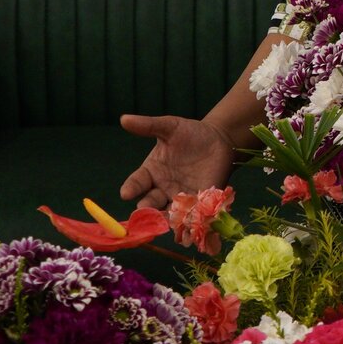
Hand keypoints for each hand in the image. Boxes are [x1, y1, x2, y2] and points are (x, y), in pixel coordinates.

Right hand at [117, 114, 237, 210]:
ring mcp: (180, 199)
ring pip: (169, 214)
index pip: (136, 183)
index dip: (131, 189)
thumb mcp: (169, 126)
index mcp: (151, 172)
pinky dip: (190, 221)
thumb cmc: (190, 133)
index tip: (125, 193)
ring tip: (167, 220)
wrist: (218, 140)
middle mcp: (162, 189)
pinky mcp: (200, 204)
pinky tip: (190, 225)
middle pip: (150, 203)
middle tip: (144, 211)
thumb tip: (124, 118)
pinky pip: (192, 216)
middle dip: (146, 209)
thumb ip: (148, 125)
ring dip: (167, 219)